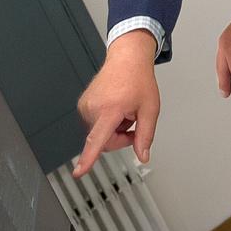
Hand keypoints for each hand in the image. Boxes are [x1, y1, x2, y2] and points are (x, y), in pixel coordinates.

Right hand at [73, 31, 160, 176]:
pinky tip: (115, 109)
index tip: (79, 171)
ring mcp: (85, 106)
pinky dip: (107, 122)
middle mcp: (93, 107)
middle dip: (120, 138)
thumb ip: (146, 135)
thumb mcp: (150, 109)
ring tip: (124, 111)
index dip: (88, 158)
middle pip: (104, 142)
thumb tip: (143, 155)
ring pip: (99, 135)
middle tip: (133, 123)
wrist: (127, 59)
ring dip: (114, 129)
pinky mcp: (82, 105)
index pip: (98, 139)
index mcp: (109, 109)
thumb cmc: (138, 80)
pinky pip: (95, 125)